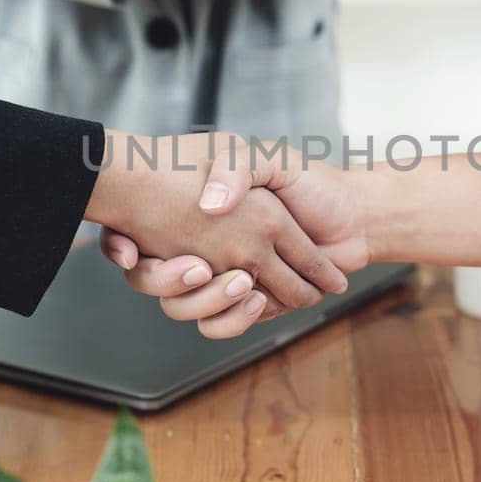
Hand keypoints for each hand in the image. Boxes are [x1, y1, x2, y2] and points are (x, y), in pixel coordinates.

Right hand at [85, 132, 350, 321]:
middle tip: (194, 265)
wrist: (354, 213)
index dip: (126, 245)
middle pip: (163, 281)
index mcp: (209, 217)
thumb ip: (237, 166)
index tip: (128, 247)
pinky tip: (256, 297)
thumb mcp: (266, 156)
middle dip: (168, 280)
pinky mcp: (250, 303)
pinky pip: (222, 325)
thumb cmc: (311, 182)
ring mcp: (230, 278)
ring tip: (242, 283)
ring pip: (192, 309)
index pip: (148, 239)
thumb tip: (212, 203)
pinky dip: (236, 319)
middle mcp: (213, 250)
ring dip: (211, 303)